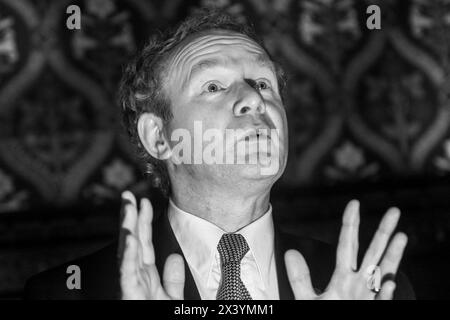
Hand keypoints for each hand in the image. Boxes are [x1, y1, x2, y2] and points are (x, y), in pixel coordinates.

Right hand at [119, 191, 184, 299]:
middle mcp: (136, 279)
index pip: (144, 244)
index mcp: (146, 277)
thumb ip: (172, 279)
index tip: (145, 201)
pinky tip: (129, 239)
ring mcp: (131, 288)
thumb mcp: (171, 298)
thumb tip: (173, 256)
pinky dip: (128, 256)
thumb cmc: (162, 315)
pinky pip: (128, 275)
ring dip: (127, 230)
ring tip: (128, 208)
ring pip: (127, 254)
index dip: (143, 222)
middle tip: (128, 195)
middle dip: (129, 219)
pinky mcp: (130, 296)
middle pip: (133, 244)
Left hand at [285, 200, 407, 299]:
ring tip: (402, 235)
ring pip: (385, 272)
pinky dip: (385, 292)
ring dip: (393, 256)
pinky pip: (382, 301)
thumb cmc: (325, 317)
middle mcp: (360, 284)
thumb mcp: (308, 299)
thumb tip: (290, 251)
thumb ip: (300, 278)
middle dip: (383, 232)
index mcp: (343, 277)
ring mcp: (370, 298)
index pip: (346, 245)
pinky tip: (388, 280)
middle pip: (373, 253)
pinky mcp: (375, 309)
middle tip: (394, 210)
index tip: (354, 203)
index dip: (350, 225)